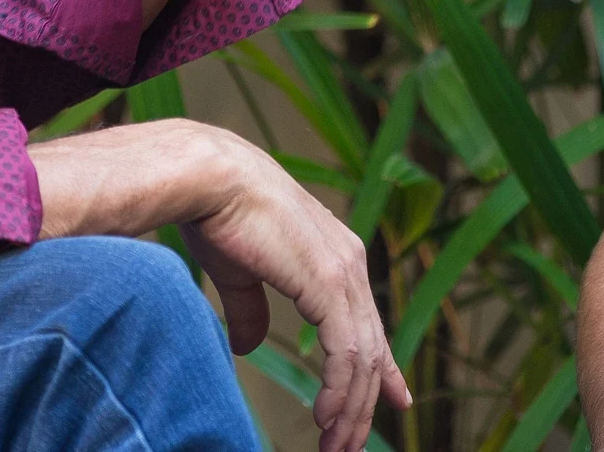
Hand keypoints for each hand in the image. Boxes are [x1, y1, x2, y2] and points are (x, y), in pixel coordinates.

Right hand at [27, 120, 411, 451]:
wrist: (209, 178)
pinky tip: (328, 417)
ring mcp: (344, 273)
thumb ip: (251, 308)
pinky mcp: (329, 283)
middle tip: (349, 445)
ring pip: (362, 357)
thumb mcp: (239, 272)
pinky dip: (340, 389)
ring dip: (351, 408)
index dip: (383, 365)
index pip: (368, 322)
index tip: (395, 399)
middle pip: (371, 348)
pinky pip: (346, 351)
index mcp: (336, 256)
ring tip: (337, 445)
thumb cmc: (218, 214)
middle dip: (364, 402)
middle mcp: (351, 263)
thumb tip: (248, 345)